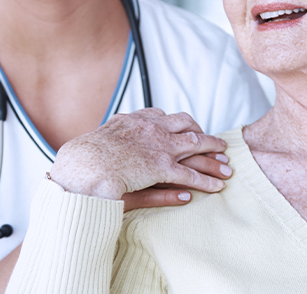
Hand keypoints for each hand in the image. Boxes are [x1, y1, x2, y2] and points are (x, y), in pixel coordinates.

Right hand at [49, 108, 229, 199]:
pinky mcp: (160, 167)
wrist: (80, 164)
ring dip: (212, 159)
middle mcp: (151, 129)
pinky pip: (190, 175)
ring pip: (195, 150)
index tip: (192, 132)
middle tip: (219, 147)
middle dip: (205, 138)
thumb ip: (123, 133)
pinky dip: (206, 181)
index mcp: (136, 120)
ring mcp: (158, 147)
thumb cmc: (85, 157)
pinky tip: (216, 187)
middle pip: (187, 129)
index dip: (183, 126)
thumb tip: (125, 124)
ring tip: (226, 169)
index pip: (166, 118)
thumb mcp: (106, 138)